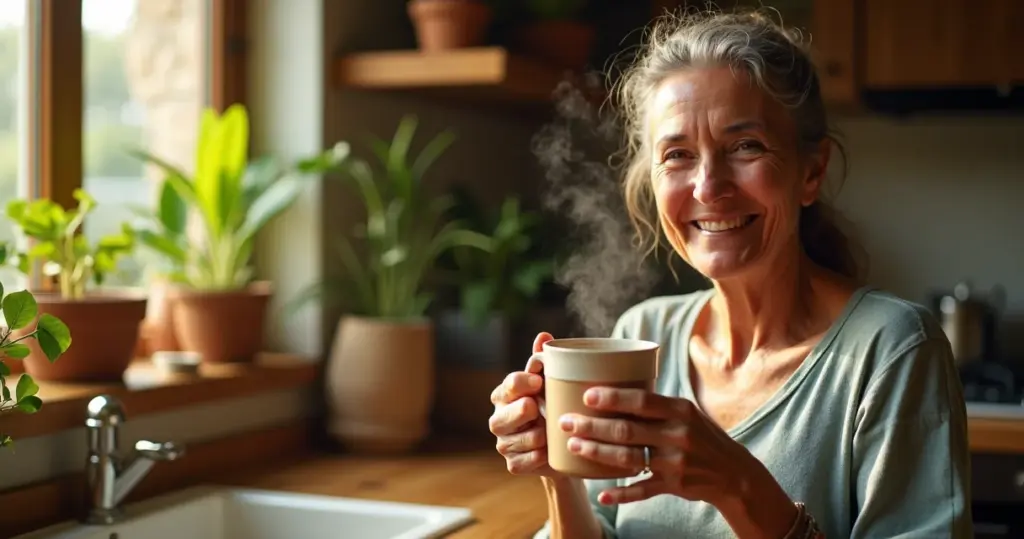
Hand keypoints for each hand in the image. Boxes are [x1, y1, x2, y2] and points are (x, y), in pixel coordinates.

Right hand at [489, 332, 562, 477]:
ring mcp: (503, 443)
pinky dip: (539, 457)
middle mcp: (498, 417)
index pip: (510, 383)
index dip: (524, 382)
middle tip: (540, 409)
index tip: (540, 382)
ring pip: (519, 439)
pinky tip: (549, 452)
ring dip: (538, 436)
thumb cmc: (552, 405)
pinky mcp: (512, 464)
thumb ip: (542, 361)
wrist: (561, 445)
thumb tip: (544, 335)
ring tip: (550, 432)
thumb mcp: (550, 383)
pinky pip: (523, 462)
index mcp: (505, 393)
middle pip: (508, 413)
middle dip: (526, 412)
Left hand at [558, 388, 791, 514]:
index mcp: (680, 410)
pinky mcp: (674, 485)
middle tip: (565, 422)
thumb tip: (613, 385)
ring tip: (573, 446)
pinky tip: (601, 494)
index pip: (641, 400)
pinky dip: (621, 494)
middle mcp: (678, 435)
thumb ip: (656, 404)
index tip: (586, 395)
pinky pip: (642, 490)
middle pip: (627, 429)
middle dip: (592, 425)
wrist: (734, 473)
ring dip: (597, 453)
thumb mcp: (687, 413)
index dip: (612, 397)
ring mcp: (676, 462)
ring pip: (628, 458)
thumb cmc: (701, 435)